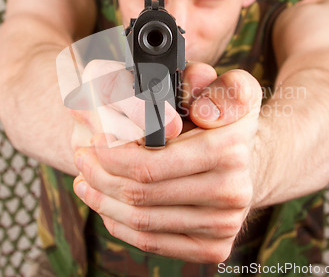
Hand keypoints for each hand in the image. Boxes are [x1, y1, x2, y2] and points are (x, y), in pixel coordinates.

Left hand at [72, 63, 263, 262]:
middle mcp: (235, 188)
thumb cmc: (220, 118)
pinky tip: (106, 204)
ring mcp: (226, 223)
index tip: (93, 141)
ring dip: (103, 200)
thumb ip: (198, 80)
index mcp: (231, 145)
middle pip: (141, 191)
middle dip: (100, 174)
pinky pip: (153, 242)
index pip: (150, 163)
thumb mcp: (214, 84)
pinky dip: (120, 224)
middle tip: (82, 157)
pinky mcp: (215, 248)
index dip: (112, 156)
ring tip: (86, 178)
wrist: (246, 160)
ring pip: (142, 220)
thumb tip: (197, 113)